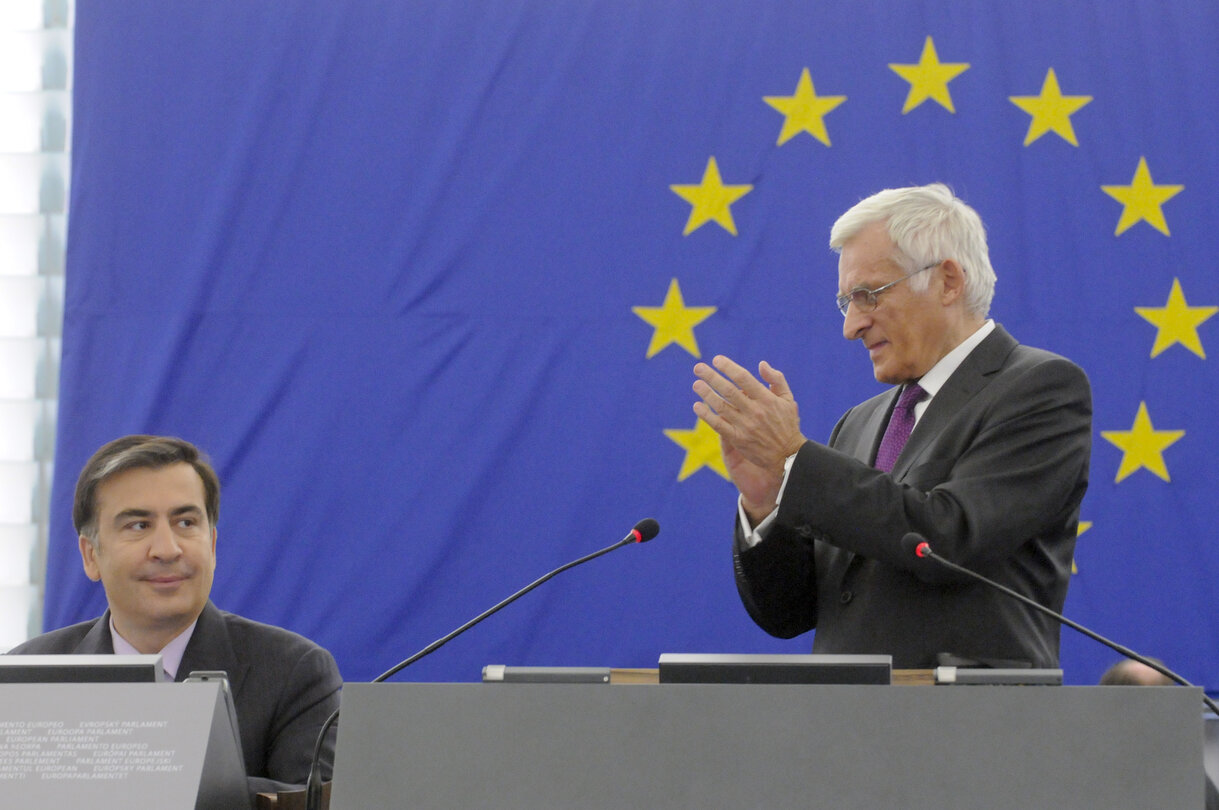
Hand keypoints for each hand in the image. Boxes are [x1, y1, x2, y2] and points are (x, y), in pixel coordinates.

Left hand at [692, 355, 805, 511]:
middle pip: (728, 390)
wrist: (788, 456)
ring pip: (721, 407)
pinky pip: (719, 425)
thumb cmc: (787, 425)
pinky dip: (707, 416)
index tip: (716, 360)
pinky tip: (697, 406)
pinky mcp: (738, 439)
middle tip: (698, 368)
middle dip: (711, 377)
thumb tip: (761, 364)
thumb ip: (776, 379)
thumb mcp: (788, 400)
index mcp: (766, 399)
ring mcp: (745, 426)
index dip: (728, 367)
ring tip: (696, 384)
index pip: (743, 378)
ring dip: (706, 394)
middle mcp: (755, 411)